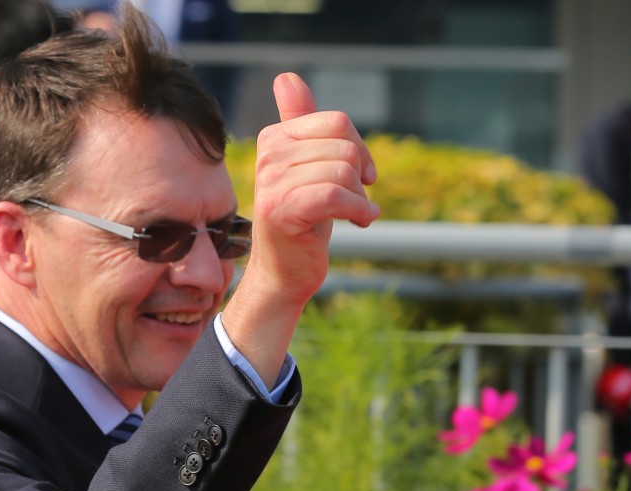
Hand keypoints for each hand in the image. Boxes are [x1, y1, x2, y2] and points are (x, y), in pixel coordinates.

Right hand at [246, 72, 378, 305]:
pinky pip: (336, 196)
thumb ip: (300, 122)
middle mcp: (268, 155)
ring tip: (355, 214)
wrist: (284, 272)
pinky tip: (362, 222)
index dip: (359, 149)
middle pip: (343, 145)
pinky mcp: (282, 210)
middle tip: (356, 200)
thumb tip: (286, 77)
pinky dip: (359, 211)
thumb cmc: (302, 219)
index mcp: (274, 137)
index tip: (361, 175)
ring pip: (343, 170)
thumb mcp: (307, 166)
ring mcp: (271, 183)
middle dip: (360, 176)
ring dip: (360, 198)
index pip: (336, 122)